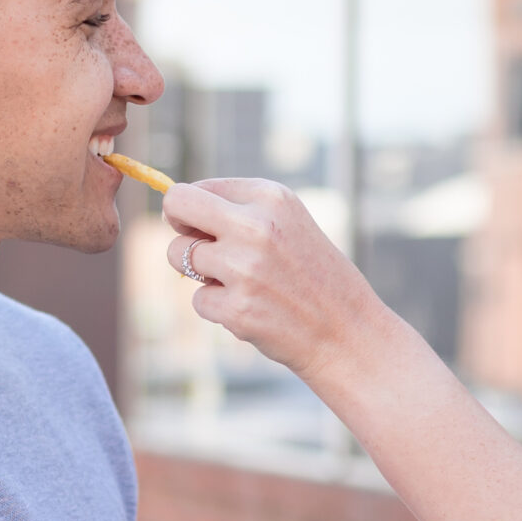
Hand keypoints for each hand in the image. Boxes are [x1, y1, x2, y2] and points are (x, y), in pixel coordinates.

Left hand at [163, 179, 393, 382]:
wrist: (347, 333)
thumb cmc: (312, 276)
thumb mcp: (288, 225)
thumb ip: (238, 211)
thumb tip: (174, 212)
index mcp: (271, 197)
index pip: (197, 188)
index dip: (193, 211)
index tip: (207, 228)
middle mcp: (256, 226)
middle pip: (176, 206)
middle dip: (176, 226)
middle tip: (195, 247)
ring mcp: (244, 268)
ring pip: (178, 256)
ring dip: (199, 273)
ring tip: (239, 284)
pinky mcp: (237, 309)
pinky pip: (198, 301)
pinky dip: (218, 309)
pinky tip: (253, 311)